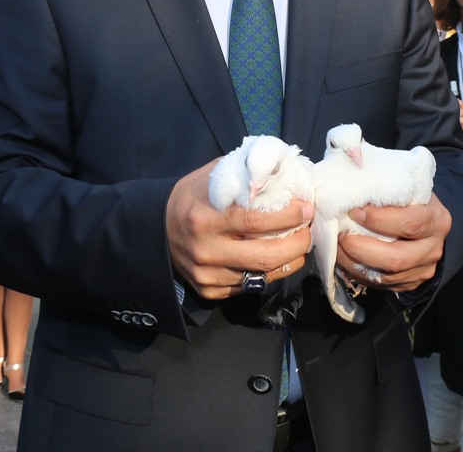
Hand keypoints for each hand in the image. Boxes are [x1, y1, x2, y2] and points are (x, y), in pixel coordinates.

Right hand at [166, 160, 312, 300]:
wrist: (155, 228)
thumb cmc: (190, 197)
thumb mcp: (212, 176)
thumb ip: (245, 174)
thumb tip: (282, 171)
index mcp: (206, 218)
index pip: (256, 221)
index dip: (287, 217)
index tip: (305, 208)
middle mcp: (206, 250)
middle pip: (265, 256)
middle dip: (296, 245)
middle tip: (308, 232)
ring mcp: (207, 274)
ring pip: (262, 276)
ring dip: (289, 261)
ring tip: (298, 245)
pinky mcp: (209, 290)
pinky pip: (249, 287)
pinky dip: (269, 274)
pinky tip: (276, 259)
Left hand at [336, 194, 451, 292]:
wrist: (429, 227)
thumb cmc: (412, 201)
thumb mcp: (408, 189)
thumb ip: (388, 187)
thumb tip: (354, 178)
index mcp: (436, 220)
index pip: (409, 223)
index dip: (379, 220)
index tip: (355, 212)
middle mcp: (433, 249)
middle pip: (396, 258)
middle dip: (362, 248)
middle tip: (341, 235)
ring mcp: (423, 270)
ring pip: (385, 275)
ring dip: (354, 263)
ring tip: (337, 247)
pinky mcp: (409, 284)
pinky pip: (380, 284)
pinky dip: (358, 272)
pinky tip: (345, 258)